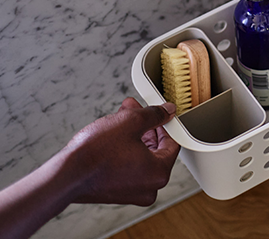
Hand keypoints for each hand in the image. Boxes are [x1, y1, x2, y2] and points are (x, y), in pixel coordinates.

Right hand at [65, 98, 179, 206]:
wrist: (65, 174)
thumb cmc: (96, 154)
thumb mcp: (132, 122)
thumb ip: (155, 114)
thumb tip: (168, 111)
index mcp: (159, 173)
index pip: (173, 142)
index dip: (166, 121)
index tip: (160, 111)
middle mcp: (148, 187)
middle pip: (156, 147)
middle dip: (146, 123)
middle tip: (137, 107)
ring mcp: (131, 191)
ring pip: (141, 154)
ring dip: (134, 131)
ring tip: (123, 113)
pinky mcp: (116, 190)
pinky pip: (129, 164)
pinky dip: (125, 146)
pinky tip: (114, 130)